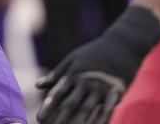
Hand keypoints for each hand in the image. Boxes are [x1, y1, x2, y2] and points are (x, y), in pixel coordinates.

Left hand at [36, 5, 159, 123]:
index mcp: (73, 74)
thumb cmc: (94, 53)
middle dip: (60, 119)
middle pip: (71, 104)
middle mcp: (85, 81)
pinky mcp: (116, 91)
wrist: (122, 44)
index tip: (39, 119)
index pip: (58, 94)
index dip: (48, 107)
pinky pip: (108, 109)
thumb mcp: (72, 59)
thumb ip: (56, 74)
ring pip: (87, 109)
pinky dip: (101, 119)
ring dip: (78, 123)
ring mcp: (101, 87)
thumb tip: (37, 86)